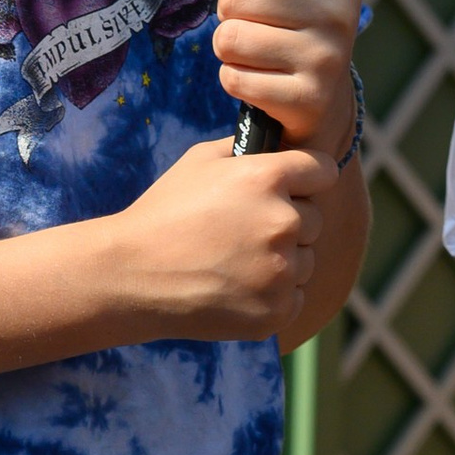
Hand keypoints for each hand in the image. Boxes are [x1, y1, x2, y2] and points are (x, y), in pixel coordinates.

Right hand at [107, 137, 329, 343]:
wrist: (131, 276)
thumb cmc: (163, 213)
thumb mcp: (200, 161)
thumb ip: (245, 149)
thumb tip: (274, 143)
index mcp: (268, 177)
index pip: (323, 170)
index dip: (308, 177)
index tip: (294, 188)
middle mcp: (282, 221)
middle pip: (314, 218)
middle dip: (289, 222)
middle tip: (247, 233)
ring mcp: (281, 270)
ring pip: (306, 260)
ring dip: (284, 261)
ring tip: (238, 263)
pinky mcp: (275, 311)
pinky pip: (295, 298)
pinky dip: (275, 297)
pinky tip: (240, 290)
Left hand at [209, 0, 364, 160]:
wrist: (325, 100)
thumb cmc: (297, 22)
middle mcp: (339, 13)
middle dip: (231, 11)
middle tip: (255, 24)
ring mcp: (325, 58)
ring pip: (229, 38)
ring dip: (230, 47)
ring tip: (256, 52)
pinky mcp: (305, 99)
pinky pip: (233, 78)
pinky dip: (235, 78)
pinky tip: (261, 80)